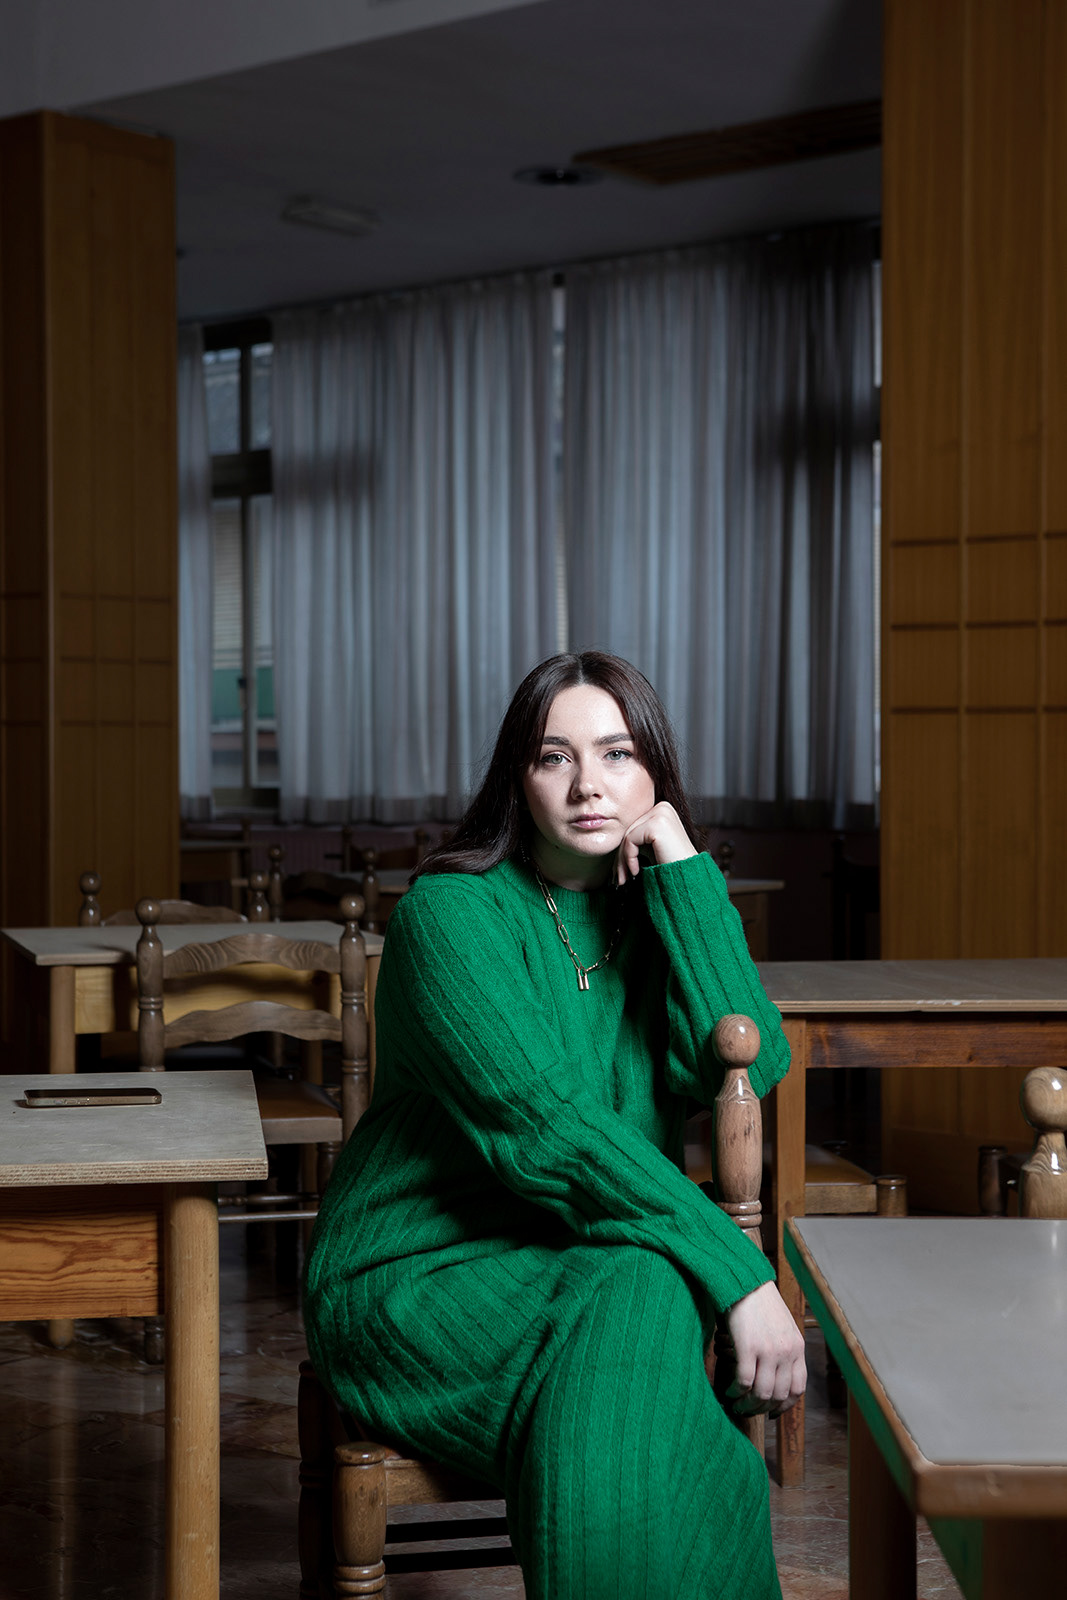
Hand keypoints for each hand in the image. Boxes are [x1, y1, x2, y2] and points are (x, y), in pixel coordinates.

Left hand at [614, 802, 697, 884]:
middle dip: (621, 856)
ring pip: (627, 836)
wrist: (689, 876)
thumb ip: (637, 837)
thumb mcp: (651, 846)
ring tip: (624, 878)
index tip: (620, 871)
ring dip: (622, 860)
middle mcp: (662, 807)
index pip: (634, 826)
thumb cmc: (671, 864)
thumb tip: (613, 843)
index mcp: (662, 808)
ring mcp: (660, 813)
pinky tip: (636, 871)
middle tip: (618, 878)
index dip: (624, 850)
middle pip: (629, 830)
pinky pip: (630, 840)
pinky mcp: (657, 824)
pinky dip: (629, 858)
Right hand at [723, 1281, 806, 1416]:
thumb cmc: (760, 1303)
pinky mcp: (748, 1347)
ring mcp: (768, 1350)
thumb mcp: (783, 1326)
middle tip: (748, 1410)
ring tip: (736, 1404)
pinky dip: (735, 1392)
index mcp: (797, 1347)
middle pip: (778, 1395)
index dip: (784, 1406)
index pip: (798, 1388)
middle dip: (762, 1408)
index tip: (772, 1412)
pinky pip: (743, 1381)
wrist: (746, 1281)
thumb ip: (784, 1350)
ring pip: (761, 1393)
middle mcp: (787, 1352)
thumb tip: (776, 1376)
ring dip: (747, 1405)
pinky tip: (729, 1391)